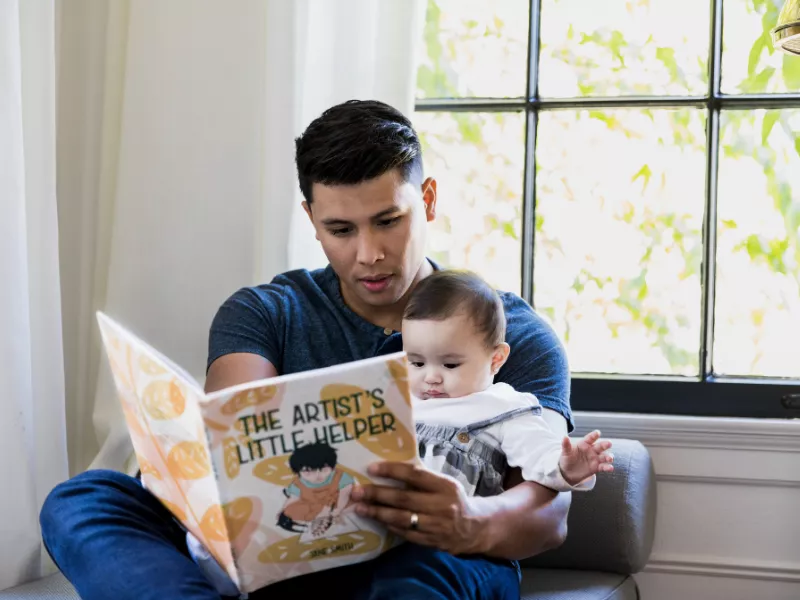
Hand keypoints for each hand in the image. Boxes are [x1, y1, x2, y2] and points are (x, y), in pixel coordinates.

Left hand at [350, 462, 483, 554]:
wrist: (476, 527)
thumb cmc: (454, 499)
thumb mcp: (445, 484)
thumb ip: (423, 478)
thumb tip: (391, 469)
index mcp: (445, 486)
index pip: (415, 475)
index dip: (392, 471)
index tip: (372, 468)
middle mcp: (442, 506)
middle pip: (404, 499)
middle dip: (377, 494)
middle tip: (356, 491)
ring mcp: (437, 526)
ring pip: (402, 519)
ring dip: (378, 513)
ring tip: (360, 508)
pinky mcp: (433, 542)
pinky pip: (406, 534)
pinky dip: (390, 527)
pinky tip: (377, 521)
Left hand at [559, 430, 613, 485]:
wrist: (568, 472)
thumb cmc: (567, 459)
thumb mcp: (565, 452)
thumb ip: (566, 445)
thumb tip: (565, 437)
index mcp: (584, 444)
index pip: (590, 438)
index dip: (594, 435)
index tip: (598, 433)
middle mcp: (592, 450)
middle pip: (600, 446)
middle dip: (605, 445)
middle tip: (609, 443)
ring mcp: (595, 459)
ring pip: (604, 456)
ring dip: (608, 457)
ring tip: (610, 458)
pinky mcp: (596, 467)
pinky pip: (603, 467)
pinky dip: (607, 467)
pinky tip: (610, 468)